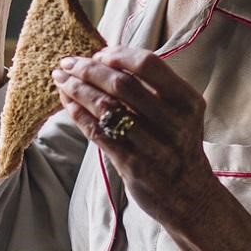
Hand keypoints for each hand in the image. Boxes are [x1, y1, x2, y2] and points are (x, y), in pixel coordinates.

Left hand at [52, 45, 212, 222]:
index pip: (148, 64)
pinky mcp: (133, 165)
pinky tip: (67, 102)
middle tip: (68, 63)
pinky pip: (98, 132)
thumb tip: (106, 59)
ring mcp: (153, 145)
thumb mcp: (181, 113)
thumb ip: (153, 88)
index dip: (118, 54)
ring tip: (60, 79)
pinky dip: (78, 113)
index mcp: (186, 101)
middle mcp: (173, 122)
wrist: (190, 196)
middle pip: (122, 84)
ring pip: (106, 107)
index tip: (99, 53)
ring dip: (77, 89)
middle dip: (88, 69)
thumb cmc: (178, 146)